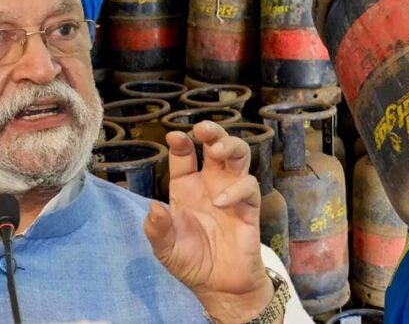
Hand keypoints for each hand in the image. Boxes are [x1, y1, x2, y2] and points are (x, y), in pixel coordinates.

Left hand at [143, 121, 274, 321]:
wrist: (219, 285)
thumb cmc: (191, 261)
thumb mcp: (165, 249)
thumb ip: (157, 229)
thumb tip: (153, 207)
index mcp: (187, 188)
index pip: (184, 157)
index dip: (181, 144)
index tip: (175, 136)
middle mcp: (211, 184)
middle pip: (216, 146)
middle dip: (212, 132)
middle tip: (203, 129)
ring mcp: (232, 192)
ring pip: (239, 156)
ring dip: (230, 145)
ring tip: (217, 148)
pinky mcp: (249, 206)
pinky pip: (249, 186)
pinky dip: (236, 189)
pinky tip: (220, 202)